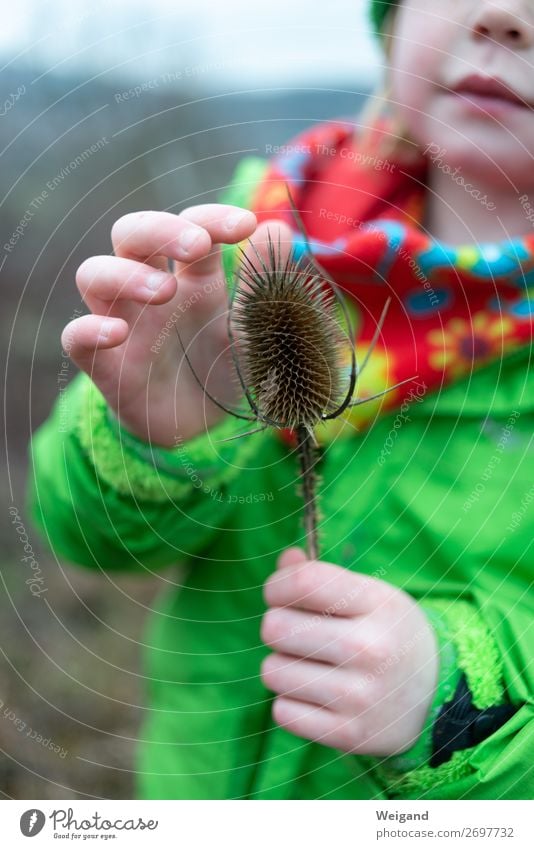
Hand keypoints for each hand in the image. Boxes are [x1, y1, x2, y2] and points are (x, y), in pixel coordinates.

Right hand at [62, 205, 293, 445]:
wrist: (204, 432)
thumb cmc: (224, 371)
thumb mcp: (253, 329)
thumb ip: (262, 283)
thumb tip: (278, 228)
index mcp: (193, 280)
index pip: (190, 228)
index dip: (211, 217)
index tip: (244, 226)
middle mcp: (151, 294)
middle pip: (131, 234)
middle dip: (161, 229)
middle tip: (197, 246)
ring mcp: (123, 326)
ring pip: (93, 274)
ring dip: (124, 273)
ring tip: (164, 291)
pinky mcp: (105, 367)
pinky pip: (75, 337)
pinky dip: (88, 329)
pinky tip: (116, 334)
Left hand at [260, 548, 438, 756]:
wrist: (436, 694)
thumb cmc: (388, 632)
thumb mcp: (368, 594)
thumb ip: (320, 575)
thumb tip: (285, 561)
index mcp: (376, 603)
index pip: (302, 582)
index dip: (277, 585)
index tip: (279, 594)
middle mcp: (369, 647)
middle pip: (275, 628)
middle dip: (278, 627)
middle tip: (299, 634)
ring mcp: (360, 696)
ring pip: (272, 672)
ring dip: (282, 667)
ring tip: (310, 666)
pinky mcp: (349, 735)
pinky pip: (282, 712)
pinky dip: (291, 703)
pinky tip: (316, 696)